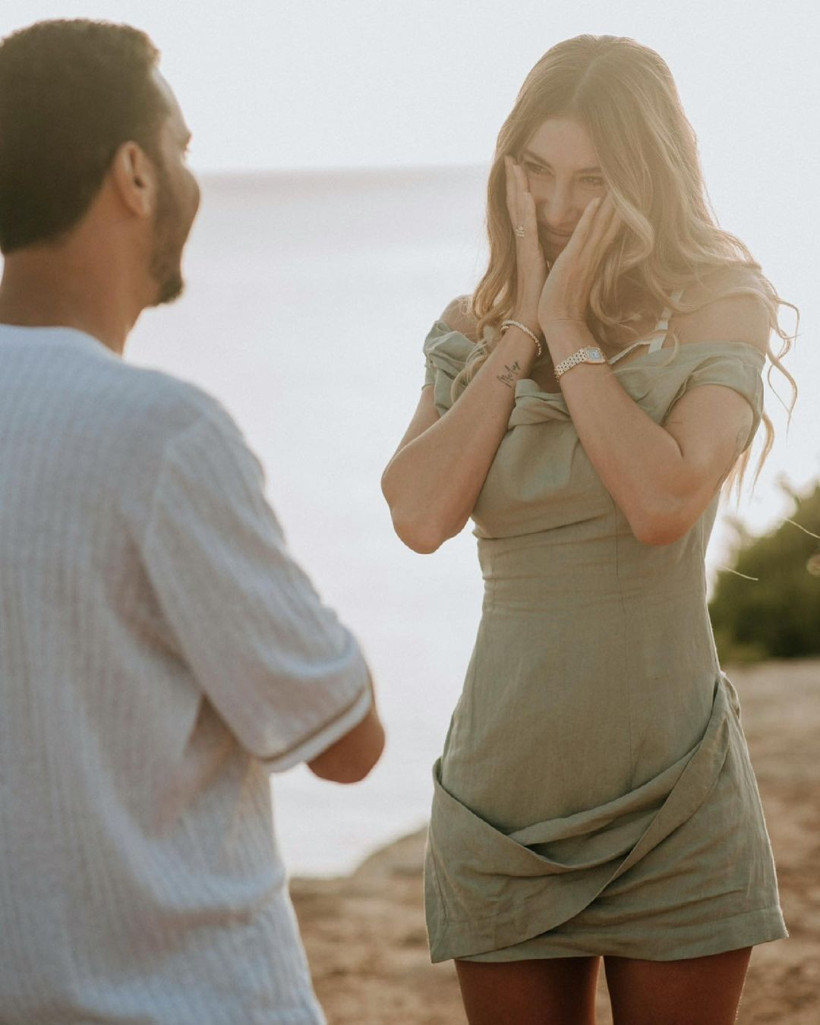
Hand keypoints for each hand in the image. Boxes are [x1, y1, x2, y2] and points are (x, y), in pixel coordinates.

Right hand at [504, 156, 546, 328]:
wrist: (535, 319)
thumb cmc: (541, 298)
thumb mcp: (543, 269)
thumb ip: (543, 254)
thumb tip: (546, 246)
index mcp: (527, 244)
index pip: (521, 211)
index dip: (518, 189)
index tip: (517, 168)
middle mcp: (522, 243)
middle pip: (515, 205)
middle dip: (512, 180)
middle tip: (508, 156)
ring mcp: (524, 249)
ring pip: (517, 212)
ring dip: (515, 187)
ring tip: (512, 166)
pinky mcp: (529, 257)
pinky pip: (526, 229)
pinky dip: (524, 211)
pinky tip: (524, 194)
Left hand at [537, 193, 620, 330]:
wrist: (559, 321)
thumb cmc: (564, 303)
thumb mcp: (577, 278)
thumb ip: (583, 264)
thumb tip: (585, 257)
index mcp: (593, 259)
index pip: (609, 231)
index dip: (618, 212)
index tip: (625, 194)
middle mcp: (593, 256)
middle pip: (611, 224)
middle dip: (620, 202)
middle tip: (631, 180)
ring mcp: (584, 257)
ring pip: (601, 225)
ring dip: (610, 203)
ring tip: (619, 182)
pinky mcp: (572, 261)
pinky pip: (583, 235)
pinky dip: (590, 218)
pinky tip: (596, 201)